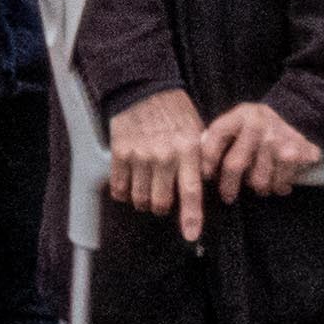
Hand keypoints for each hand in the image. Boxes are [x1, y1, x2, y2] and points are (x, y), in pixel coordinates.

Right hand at [107, 89, 212, 239]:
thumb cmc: (174, 110)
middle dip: (161, 208)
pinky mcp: (120, 153)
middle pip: (161, 203)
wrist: (144, 87)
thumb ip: (199, 159)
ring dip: (143, 201)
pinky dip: (123, 193)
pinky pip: (119, 188)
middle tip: (162, 201)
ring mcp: (140, 155)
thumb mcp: (196, 130)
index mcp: (188, 150)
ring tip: (146, 189)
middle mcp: (164, 155)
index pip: (191, 191)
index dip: (191, 217)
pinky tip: (129, 184)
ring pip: (140, 199)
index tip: (190, 235)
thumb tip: (204, 185)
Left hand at [201, 102, 323, 203]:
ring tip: (259, 183)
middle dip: (228, 187)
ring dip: (258, 188)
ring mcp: (279, 137)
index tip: (206, 177)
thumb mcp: (235, 125)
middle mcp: (258, 124)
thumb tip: (194, 166)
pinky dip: (279, 187)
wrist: (296, 114)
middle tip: (228, 197)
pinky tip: (279, 181)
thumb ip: (216, 140)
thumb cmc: (254, 129)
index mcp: (240, 115)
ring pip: (259, 180)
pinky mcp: (298, 150)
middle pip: (235, 165)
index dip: (208, 160)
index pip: (216, 137)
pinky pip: (281, 183)